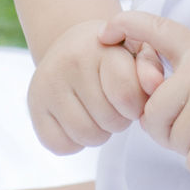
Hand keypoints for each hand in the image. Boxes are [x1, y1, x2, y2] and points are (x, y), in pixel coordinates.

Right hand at [28, 19, 163, 154]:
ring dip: (101, 133)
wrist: (73, 43)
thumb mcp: (138, 49)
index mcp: (100, 46)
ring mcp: (47, 85)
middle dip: (120, 119)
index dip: (136, 106)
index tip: (134, 98)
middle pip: (109, 120)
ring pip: (87, 136)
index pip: (126, 95)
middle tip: (115, 105)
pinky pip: (61, 146)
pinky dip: (75, 142)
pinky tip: (79, 119)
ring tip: (100, 113)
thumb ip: (151, 66)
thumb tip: (155, 85)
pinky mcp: (34, 106)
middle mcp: (69, 62)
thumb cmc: (115, 51)